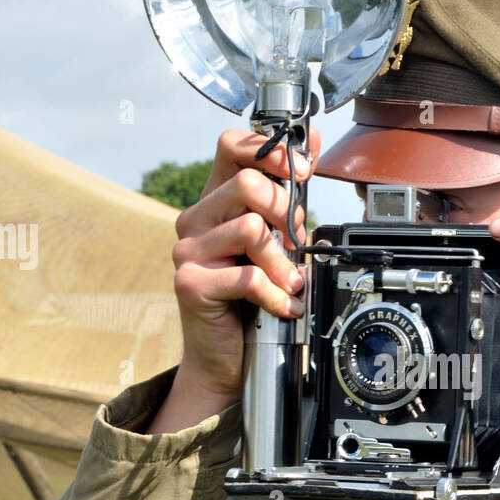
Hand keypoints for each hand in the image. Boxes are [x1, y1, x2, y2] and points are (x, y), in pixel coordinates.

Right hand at [168, 125, 318, 405]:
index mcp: (215, 201)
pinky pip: (248, 276)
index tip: (301, 173)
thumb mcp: (276, 239)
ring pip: (251, 229)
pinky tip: (281, 306)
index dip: (271, 152)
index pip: (232, 146)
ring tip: (289, 284)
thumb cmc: (250, 298)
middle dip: (286, 213)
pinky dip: (275, 295)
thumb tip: (312, 143)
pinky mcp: (190, 284)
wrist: (225, 356)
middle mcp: (195, 220)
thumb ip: (288, 196)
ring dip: (283, 263)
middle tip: (295, 245)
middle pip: (248, 185)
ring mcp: (187, 252)